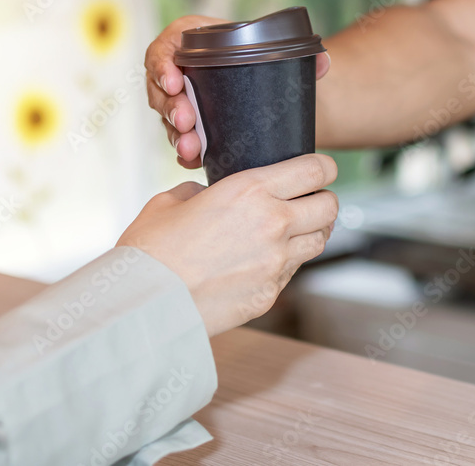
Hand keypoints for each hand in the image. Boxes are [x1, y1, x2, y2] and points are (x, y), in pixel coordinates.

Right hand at [116, 154, 337, 336]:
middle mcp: (272, 224)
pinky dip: (287, 262)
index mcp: (251, 191)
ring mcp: (275, 263)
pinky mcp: (270, 294)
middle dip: (323, 199)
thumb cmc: (151, 250)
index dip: (324, 168)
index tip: (320, 170)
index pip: (316, 170)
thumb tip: (208, 195)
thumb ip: (201, 191)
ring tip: (292, 230)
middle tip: (309, 200)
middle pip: (330, 206)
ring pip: (320, 240)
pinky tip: (264, 259)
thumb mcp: (172, 201)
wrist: (144, 306)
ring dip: (311, 231)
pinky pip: (294, 271)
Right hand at [145, 15, 330, 168]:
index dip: (162, 63)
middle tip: (187, 121)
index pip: (166, 47)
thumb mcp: (280, 56)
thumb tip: (323, 62)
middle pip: (162, 87)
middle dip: (170, 106)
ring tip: (191, 147)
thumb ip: (303, 57)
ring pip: (167, 117)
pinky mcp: (191, 128)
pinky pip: (179, 140)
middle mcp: (183, 72)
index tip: (174, 81)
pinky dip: (185, 152)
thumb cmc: (270, 66)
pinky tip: (193, 161)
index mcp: (196, 42)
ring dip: (175, 133)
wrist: (275, 94)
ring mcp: (183, 102)